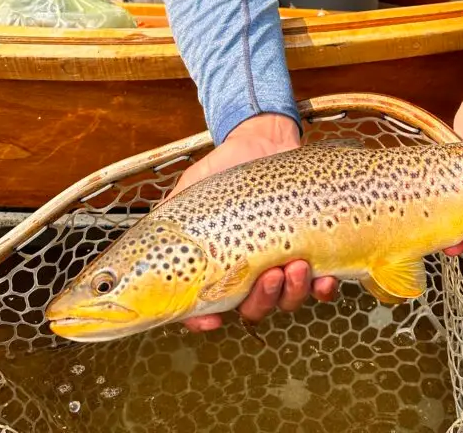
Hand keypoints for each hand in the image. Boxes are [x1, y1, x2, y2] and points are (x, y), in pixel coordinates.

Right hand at [166, 113, 337, 331]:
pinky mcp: (313, 251)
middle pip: (254, 309)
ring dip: (292, 292)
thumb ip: (169, 218)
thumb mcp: (191, 190)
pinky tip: (322, 278)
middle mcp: (250, 273)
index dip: (204, 322)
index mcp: (219, 265)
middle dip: (262, 300)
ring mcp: (283, 264)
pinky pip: (321, 285)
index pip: (206, 307)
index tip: (212, 319)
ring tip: (296, 265)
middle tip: (269, 276)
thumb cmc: (224, 168)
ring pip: (288, 300)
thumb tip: (140, 247)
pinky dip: (323, 289)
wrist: (265, 141)